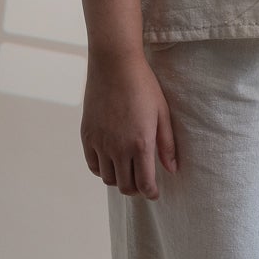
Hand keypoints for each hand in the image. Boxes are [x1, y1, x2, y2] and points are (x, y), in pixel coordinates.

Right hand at [81, 51, 178, 198]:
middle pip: (125, 186)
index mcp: (140, 144)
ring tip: (128, 171)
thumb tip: (172, 170)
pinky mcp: (87, 136)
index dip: (151, 193)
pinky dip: (102, 169)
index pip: (145, 183)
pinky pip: (93, 165)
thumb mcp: (162, 114)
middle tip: (143, 184)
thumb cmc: (143, 86)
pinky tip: (112, 162)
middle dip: (136, 189)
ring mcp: (100, 143)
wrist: (114, 65)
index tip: (154, 194)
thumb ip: (167, 144)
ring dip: (119, 179)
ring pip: (108, 178)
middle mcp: (118, 148)